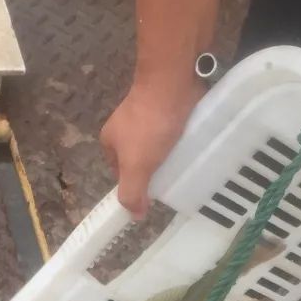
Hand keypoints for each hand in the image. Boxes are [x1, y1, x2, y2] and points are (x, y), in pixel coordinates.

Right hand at [100, 80, 202, 218]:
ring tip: (184, 160)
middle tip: (172, 176)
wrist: (170, 84)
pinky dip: (180, 136)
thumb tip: (134, 216)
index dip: (136, 184)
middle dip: (155, 168)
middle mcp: (124, 125)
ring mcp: (145, 113)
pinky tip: (190, 141)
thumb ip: (132, 192)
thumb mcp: (135, 167)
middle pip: (140, 157)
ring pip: (158, 143)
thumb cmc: (148, 126)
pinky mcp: (165, 104)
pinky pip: (173, 128)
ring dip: (170, 152)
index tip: (154, 190)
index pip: (120, 172)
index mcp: (110, 139)